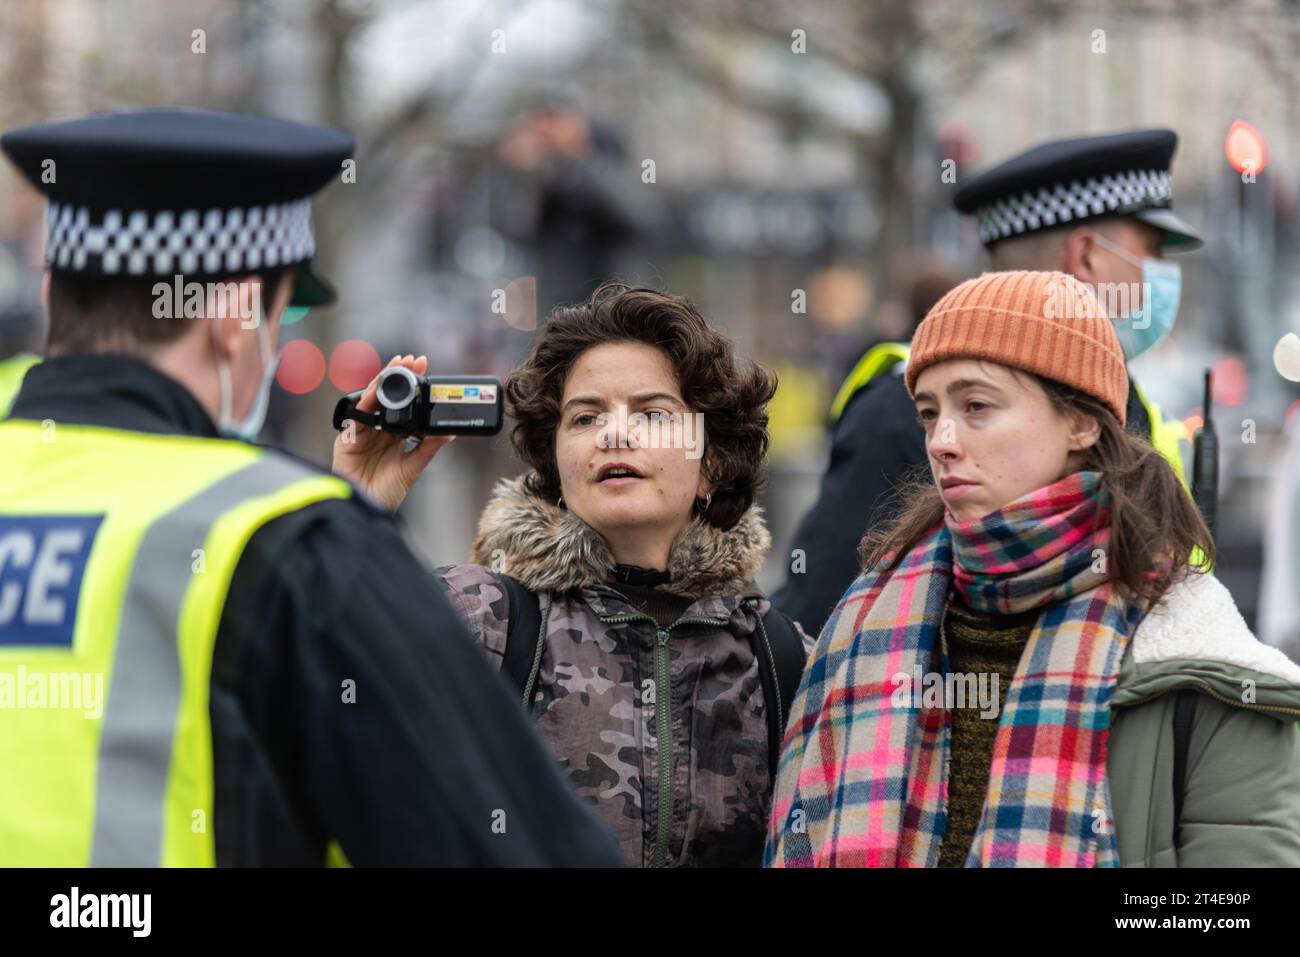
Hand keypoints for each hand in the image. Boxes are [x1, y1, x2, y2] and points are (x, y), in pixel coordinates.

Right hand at [331, 354, 454, 512]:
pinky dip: (367, 400)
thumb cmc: (387, 492)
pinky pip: (357, 413)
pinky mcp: (347, 437)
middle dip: (400, 376)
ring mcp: (362, 431)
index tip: (426, 369)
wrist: (368, 509)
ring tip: (398, 365)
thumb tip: (449, 432)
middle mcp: (378, 429)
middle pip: (388, 396)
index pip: (405, 404)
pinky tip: (378, 390)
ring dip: (384, 381)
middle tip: (413, 360)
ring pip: (372, 399)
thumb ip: (428, 447)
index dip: (413, 386)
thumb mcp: (413, 467)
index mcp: (394, 435)